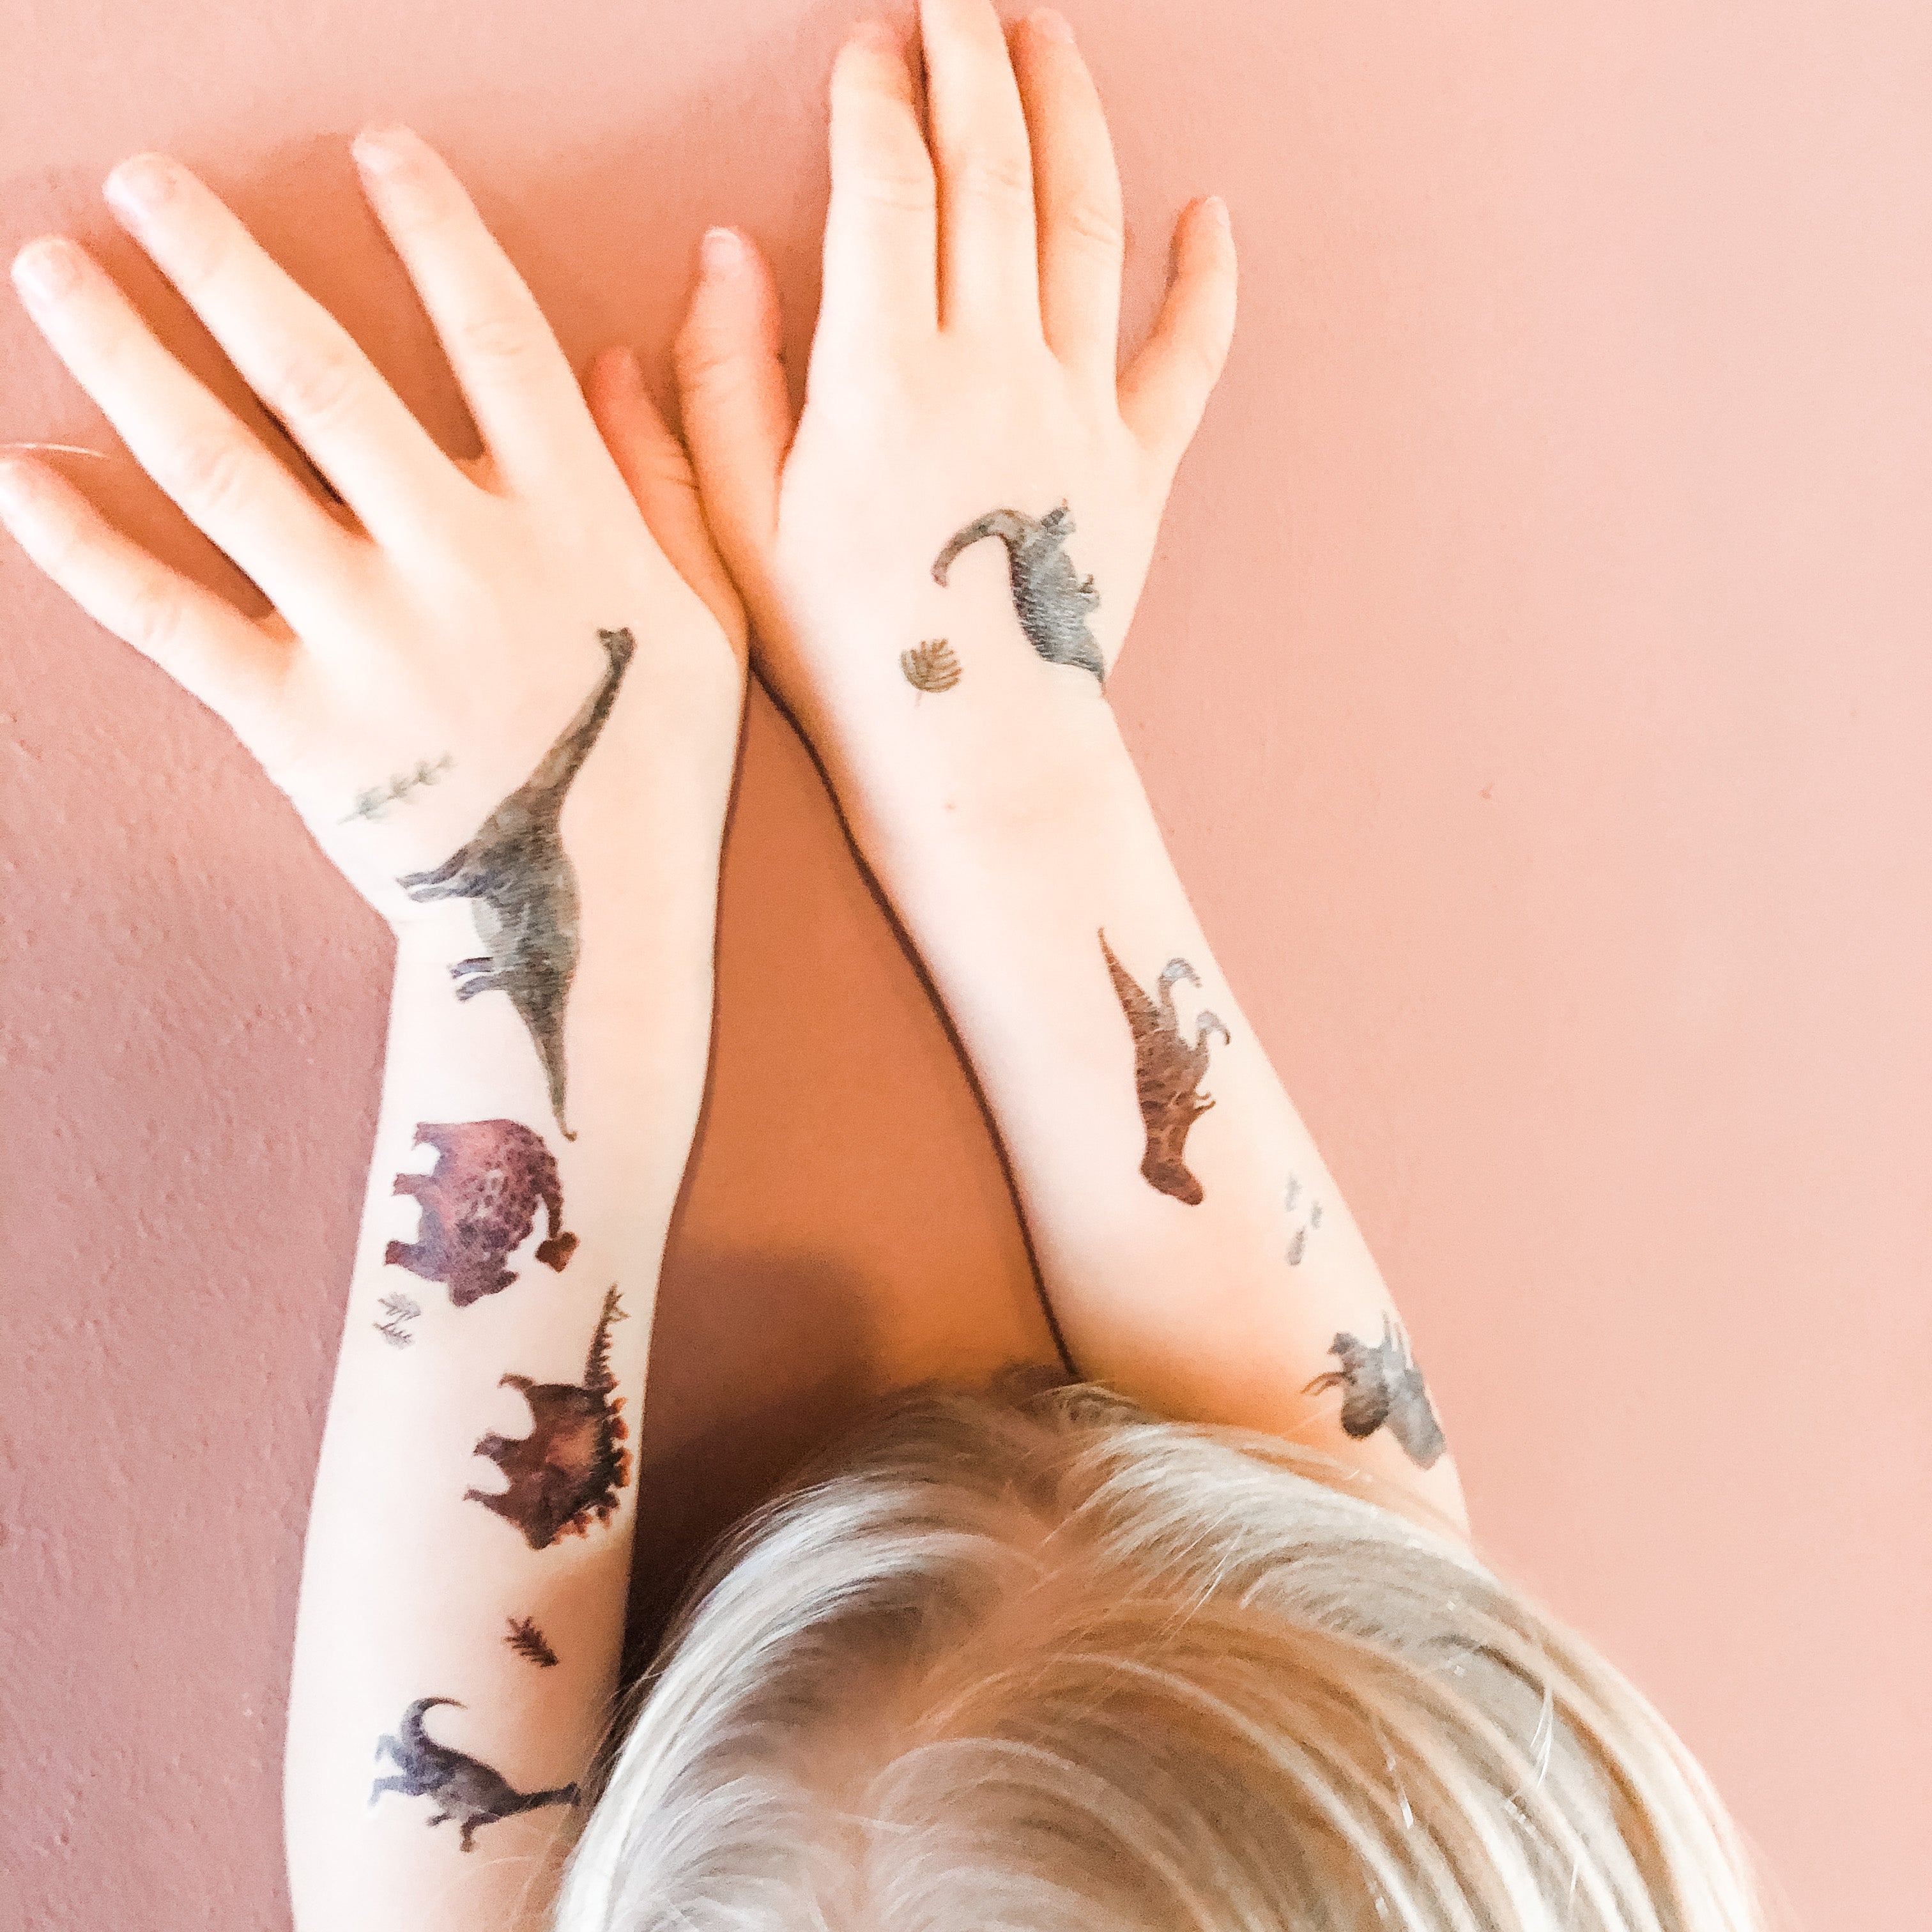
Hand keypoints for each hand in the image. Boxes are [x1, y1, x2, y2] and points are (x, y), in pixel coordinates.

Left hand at [1, 130, 743, 928]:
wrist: (583, 928)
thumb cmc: (659, 769)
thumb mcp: (709, 612)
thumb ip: (667, 476)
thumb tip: (616, 352)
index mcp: (573, 525)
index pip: (494, 340)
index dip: (433, 232)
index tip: (375, 146)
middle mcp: (463, 563)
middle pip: (325, 378)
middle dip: (225, 265)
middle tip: (144, 180)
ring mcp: (370, 643)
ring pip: (225, 473)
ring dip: (129, 359)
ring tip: (51, 273)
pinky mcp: (296, 726)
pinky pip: (171, 622)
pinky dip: (87, 549)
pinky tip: (20, 473)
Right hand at [650, 0, 1234, 779]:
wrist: (971, 758)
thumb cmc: (842, 655)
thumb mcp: (735, 528)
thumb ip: (722, 382)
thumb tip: (729, 252)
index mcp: (884, 379)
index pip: (886, 187)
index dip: (875, 98)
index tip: (867, 44)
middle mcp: (995, 370)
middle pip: (995, 173)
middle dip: (973, 63)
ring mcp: (1080, 414)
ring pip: (1089, 227)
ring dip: (1072, 118)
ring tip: (1050, 39)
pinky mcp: (1141, 468)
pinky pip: (1188, 354)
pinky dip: (1207, 280)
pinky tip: (1211, 211)